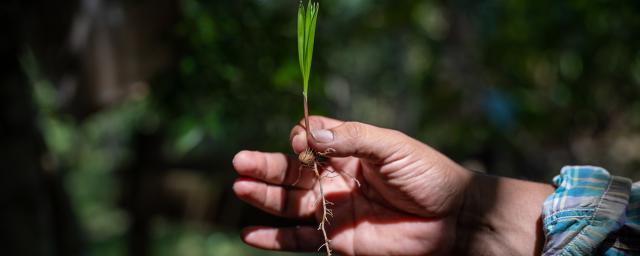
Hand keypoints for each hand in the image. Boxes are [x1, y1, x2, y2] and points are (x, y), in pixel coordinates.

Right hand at [232, 116, 471, 254]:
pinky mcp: (337, 240)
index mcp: (349, 151)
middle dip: (266, 166)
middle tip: (241, 162)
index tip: (301, 142)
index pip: (312, 138)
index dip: (301, 137)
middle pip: (292, 170)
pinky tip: (249, 233)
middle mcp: (336, 178)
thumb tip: (309, 135)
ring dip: (264, 195)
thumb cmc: (428, 175)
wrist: (453, 220)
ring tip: (240, 187)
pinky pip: (299, 239)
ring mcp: (334, 209)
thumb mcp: (392, 146)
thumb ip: (353, 138)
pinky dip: (273, 239)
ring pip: (290, 203)